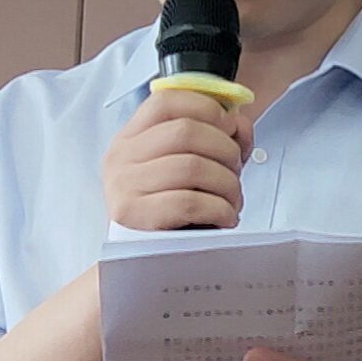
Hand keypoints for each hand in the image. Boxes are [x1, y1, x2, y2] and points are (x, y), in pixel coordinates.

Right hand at [102, 89, 253, 229]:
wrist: (142, 260)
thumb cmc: (172, 212)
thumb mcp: (188, 169)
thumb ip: (215, 140)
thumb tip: (240, 124)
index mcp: (131, 138)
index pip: (166, 101)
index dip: (206, 107)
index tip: (229, 126)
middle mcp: (121, 157)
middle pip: (186, 131)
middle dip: (226, 150)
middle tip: (235, 172)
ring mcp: (124, 185)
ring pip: (192, 166)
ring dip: (227, 184)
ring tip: (232, 200)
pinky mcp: (135, 216)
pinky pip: (190, 202)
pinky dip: (220, 209)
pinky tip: (225, 217)